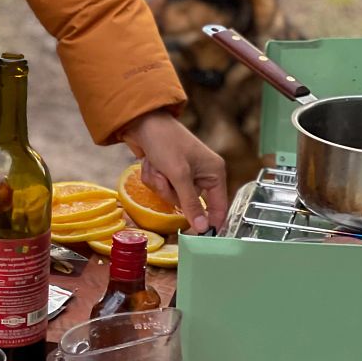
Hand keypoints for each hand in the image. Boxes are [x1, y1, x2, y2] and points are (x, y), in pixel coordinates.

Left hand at [118, 109, 226, 233]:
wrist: (142, 122)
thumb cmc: (166, 143)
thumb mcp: (179, 174)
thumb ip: (191, 203)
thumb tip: (203, 228)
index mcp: (214, 172)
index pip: (219, 206)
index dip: (210, 222)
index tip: (199, 238)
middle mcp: (202, 174)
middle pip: (189, 203)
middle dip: (171, 191)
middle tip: (165, 175)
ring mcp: (184, 173)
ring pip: (171, 196)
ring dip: (159, 183)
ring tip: (156, 165)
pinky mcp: (168, 171)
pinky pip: (161, 187)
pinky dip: (153, 177)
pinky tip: (150, 162)